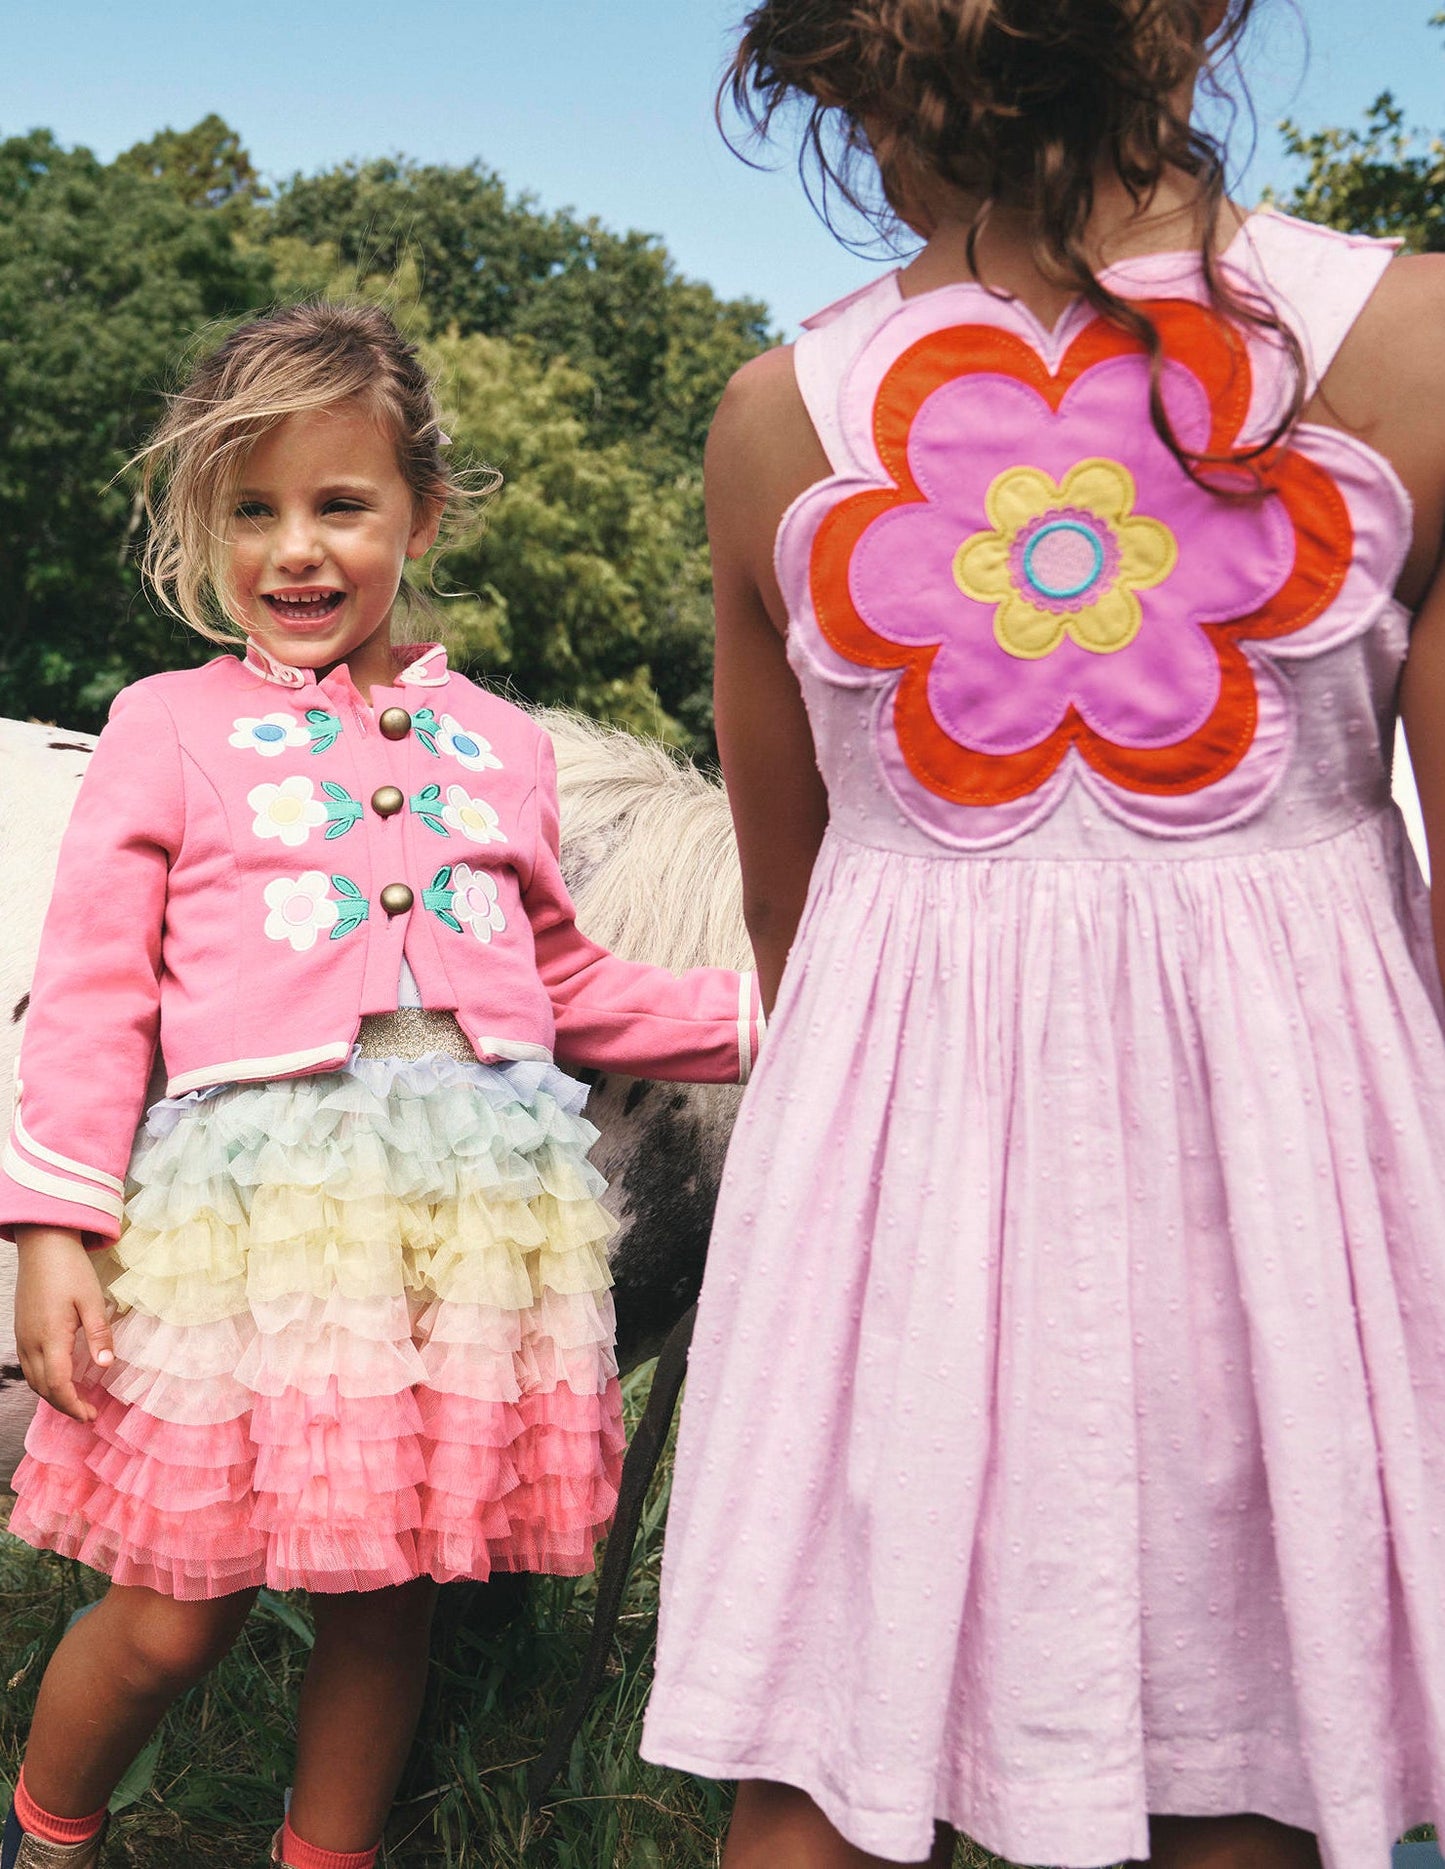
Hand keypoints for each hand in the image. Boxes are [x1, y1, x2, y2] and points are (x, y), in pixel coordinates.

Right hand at [13, 1227, 114, 1422]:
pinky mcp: (22, 1330)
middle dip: (65, 1406)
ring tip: (75, 1402)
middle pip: (44, 1388)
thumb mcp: (92, 1300)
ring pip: (33, 1379)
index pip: (58, 1386)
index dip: (73, 1406)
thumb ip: (99, 1334)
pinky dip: (43, 1381)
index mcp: (50, 1338)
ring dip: (52, 1395)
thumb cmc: (70, 1270)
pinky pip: (29, 1366)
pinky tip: (59, 1379)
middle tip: (88, 1415)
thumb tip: (106, 1365)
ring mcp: (23, 1337)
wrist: (43, 1245)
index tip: (91, 1416)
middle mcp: (31, 1343)